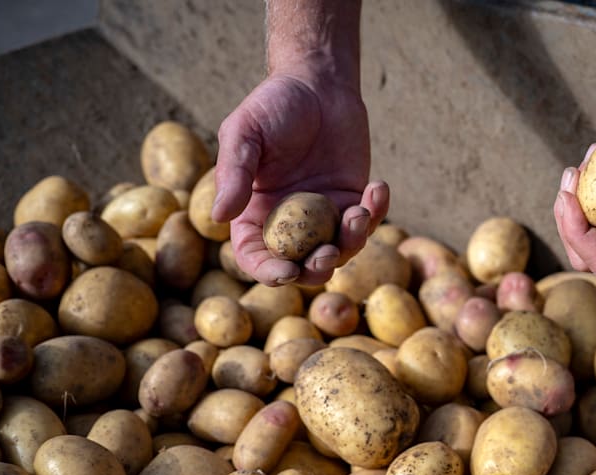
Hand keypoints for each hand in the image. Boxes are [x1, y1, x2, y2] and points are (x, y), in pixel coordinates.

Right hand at [212, 66, 388, 285]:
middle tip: (328, 254)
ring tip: (358, 211)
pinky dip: (376, 212)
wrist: (317, 83)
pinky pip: (368, 220)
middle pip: (302, 265)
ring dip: (352, 241)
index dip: (267, 271)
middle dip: (316, 269)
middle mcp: (289, 221)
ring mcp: (323, 214)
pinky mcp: (352, 199)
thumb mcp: (244, 133)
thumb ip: (234, 173)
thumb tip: (218, 216)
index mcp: (254, 213)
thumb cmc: (273, 105)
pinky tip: (377, 187)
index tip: (286, 271)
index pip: (255, 255)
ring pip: (340, 249)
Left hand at [553, 108, 595, 278]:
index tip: (568, 199)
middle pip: (586, 258)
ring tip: (576, 169)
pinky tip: (589, 160)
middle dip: (567, 224)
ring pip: (578, 241)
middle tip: (571, 176)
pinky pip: (581, 216)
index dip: (581, 240)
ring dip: (566, 207)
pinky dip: (576, 190)